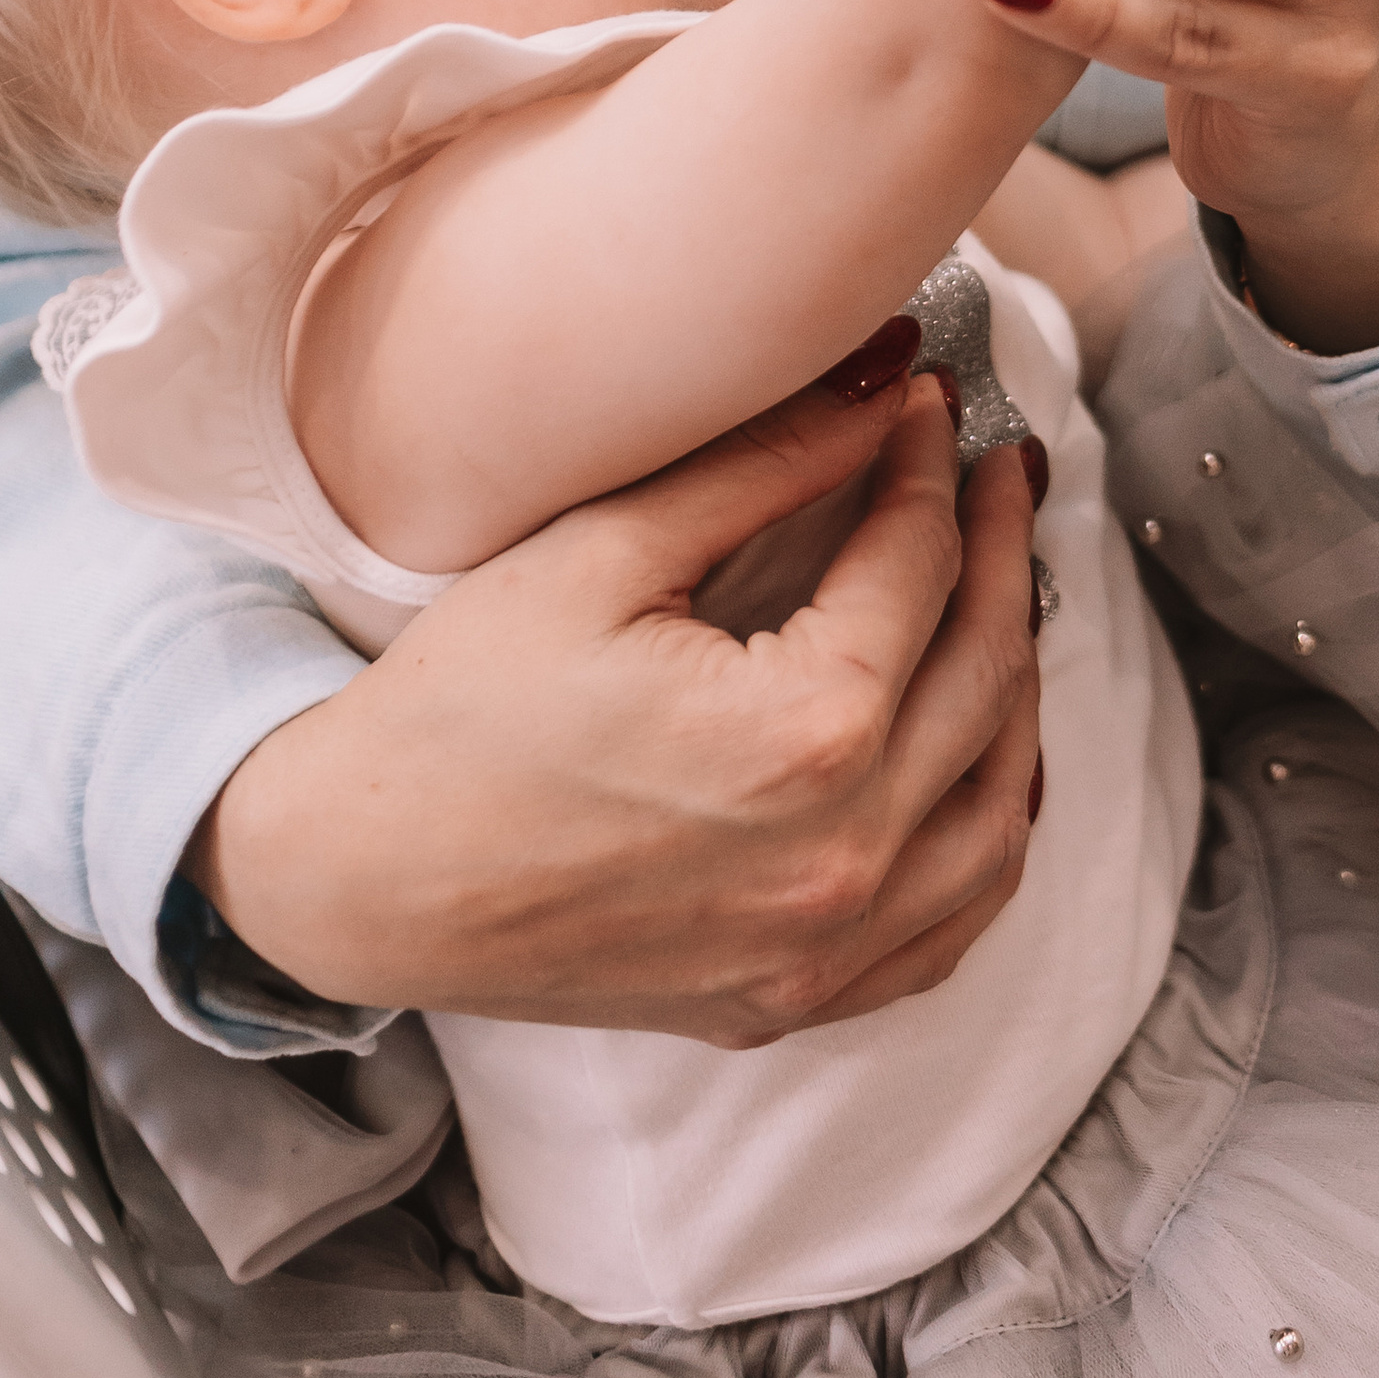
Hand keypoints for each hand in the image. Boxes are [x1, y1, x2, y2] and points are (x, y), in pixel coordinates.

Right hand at [190, 370, 1040, 1041]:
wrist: (359, 876)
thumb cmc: (461, 705)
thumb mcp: (606, 551)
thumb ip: (766, 462)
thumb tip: (882, 377)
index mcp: (803, 739)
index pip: (918, 570)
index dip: (925, 466)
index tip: (923, 399)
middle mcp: (842, 859)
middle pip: (986, 677)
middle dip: (1001, 550)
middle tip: (996, 466)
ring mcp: (825, 951)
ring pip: (1000, 810)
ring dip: (1019, 688)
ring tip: (999, 589)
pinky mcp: (793, 1000)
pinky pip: (953, 924)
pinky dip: (990, 833)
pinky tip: (981, 760)